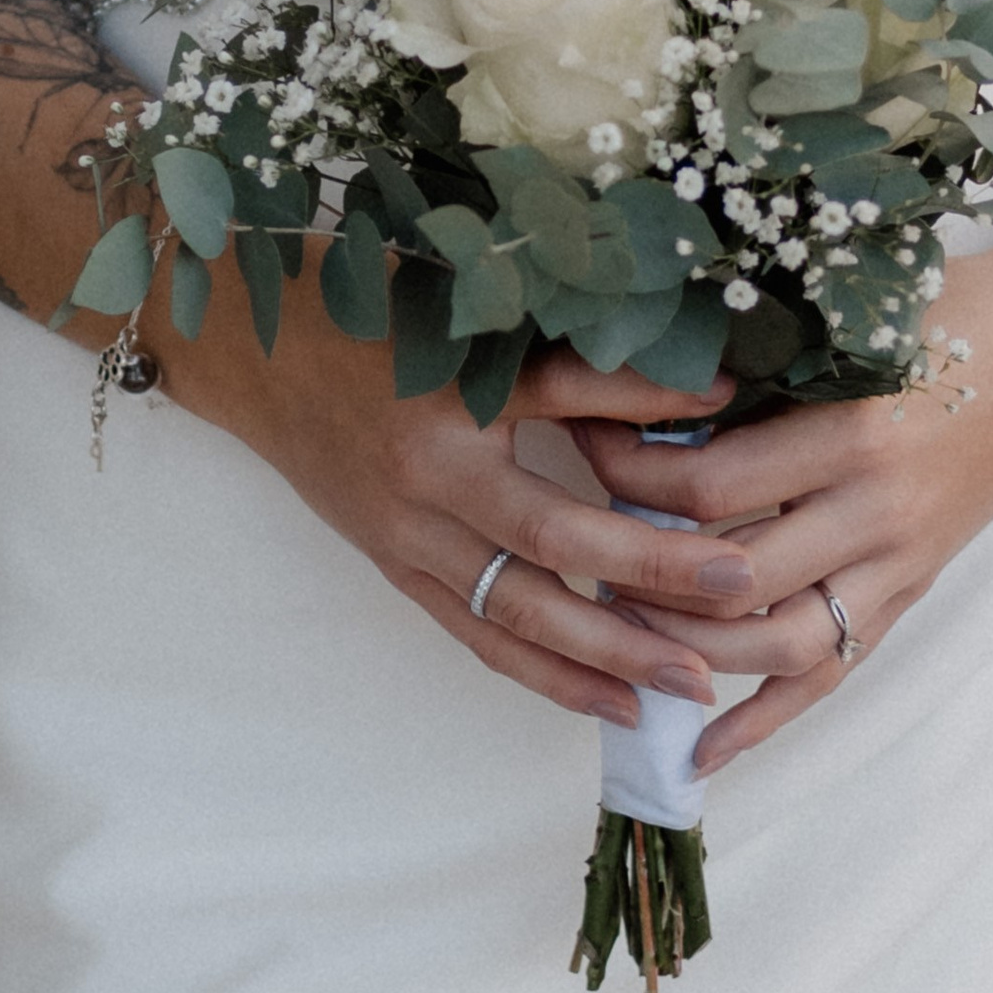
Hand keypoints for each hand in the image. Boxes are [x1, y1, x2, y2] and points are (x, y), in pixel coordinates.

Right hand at [150, 259, 758, 730]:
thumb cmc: (366, 302)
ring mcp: (406, 531)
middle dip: (650, 569)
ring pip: (517, 608)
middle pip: (552, 533)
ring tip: (691, 681)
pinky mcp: (395, 567)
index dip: (649, 395)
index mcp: (445, 385)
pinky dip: (545, 674)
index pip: (565, 394)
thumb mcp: (456, 292)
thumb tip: (676, 352)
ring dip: (608, 651)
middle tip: (740, 588)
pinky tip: (611, 700)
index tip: (736, 403)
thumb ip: (552, 329)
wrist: (251, 349)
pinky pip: (477, 635)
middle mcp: (426, 470)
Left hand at [569, 185, 992, 773]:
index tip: (581, 437)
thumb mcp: (852, 313)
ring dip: (689, 648)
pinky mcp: (910, 594)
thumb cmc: (943, 309)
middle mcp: (878, 512)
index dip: (631, 473)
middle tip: (579, 536)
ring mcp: (899, 564)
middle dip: (641, 563)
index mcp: (856, 431)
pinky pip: (830, 675)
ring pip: (777, 644)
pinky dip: (764, 720)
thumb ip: (764, 352)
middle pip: (731, 574)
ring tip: (615, 628)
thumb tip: (642, 373)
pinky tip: (702, 748)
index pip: (713, 485)